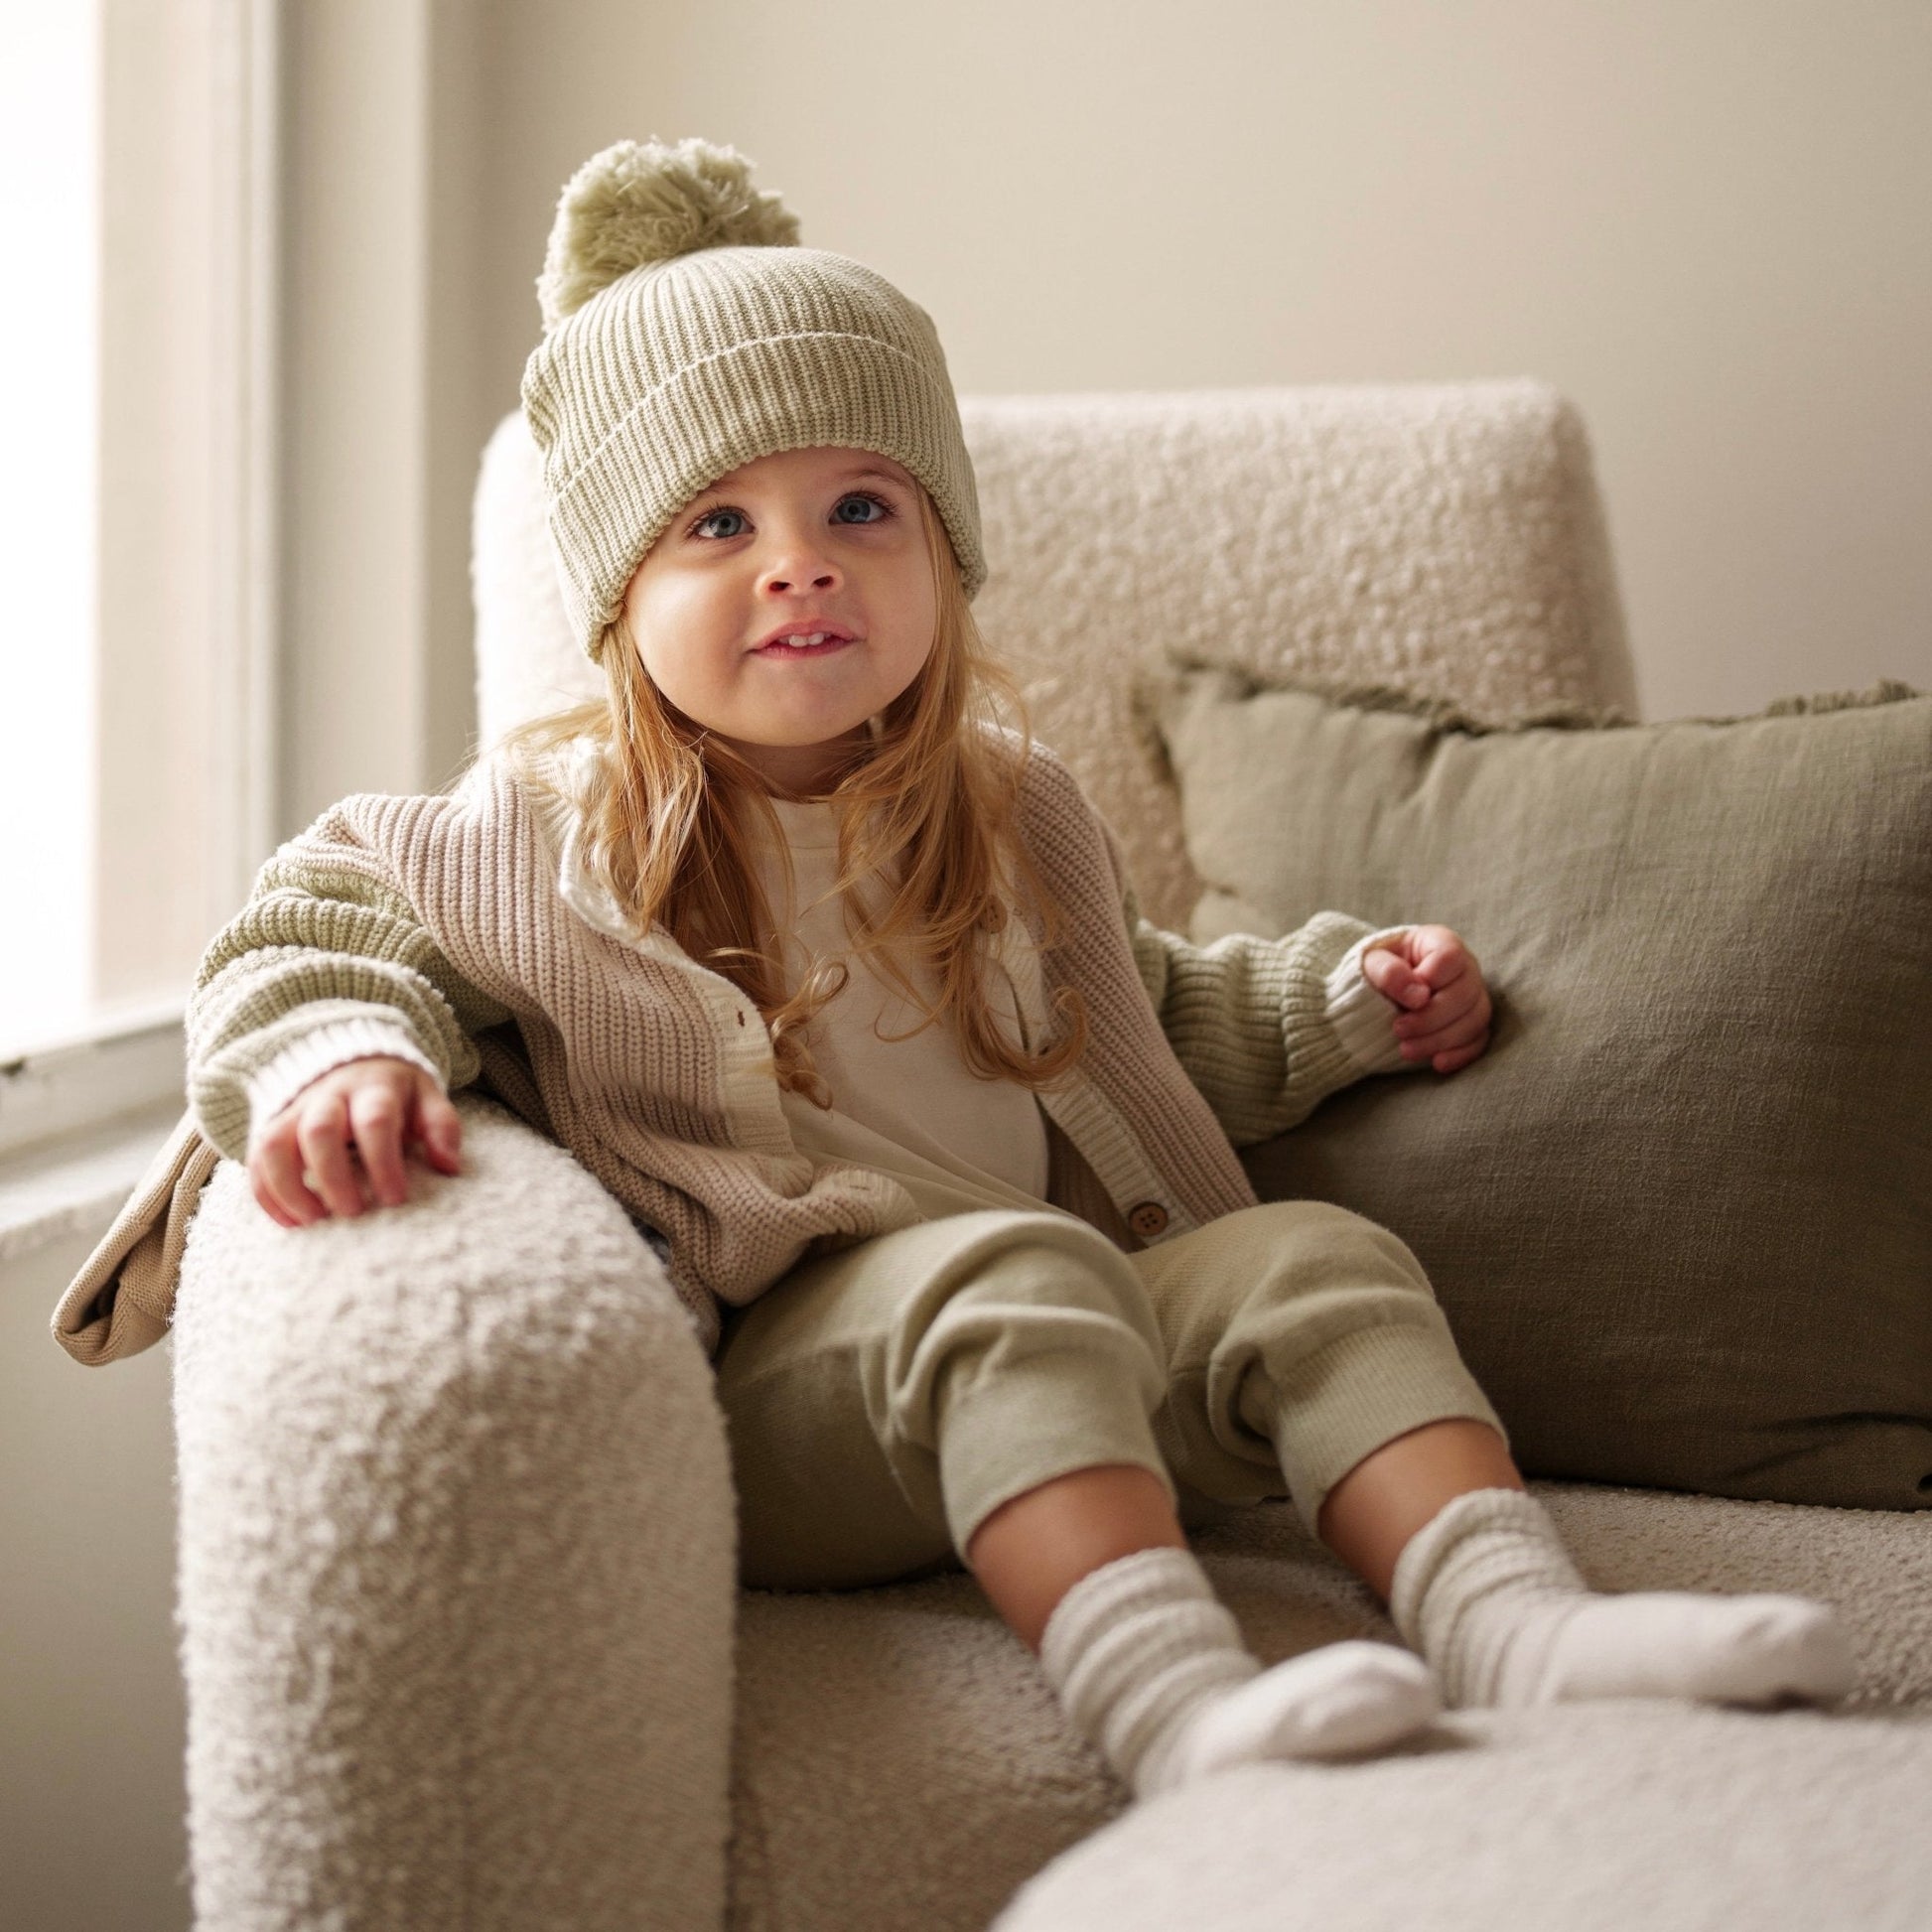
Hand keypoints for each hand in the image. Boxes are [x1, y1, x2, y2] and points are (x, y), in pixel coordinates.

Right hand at [248, 1055, 462, 1226]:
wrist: (352, 1061)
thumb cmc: (395, 1094)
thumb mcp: (427, 1098)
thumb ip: (441, 1128)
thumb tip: (449, 1167)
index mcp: (374, 1088)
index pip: (375, 1120)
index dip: (383, 1161)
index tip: (395, 1199)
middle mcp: (329, 1096)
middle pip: (320, 1131)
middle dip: (333, 1177)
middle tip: (353, 1214)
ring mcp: (295, 1110)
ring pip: (276, 1143)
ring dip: (290, 1187)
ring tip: (315, 1221)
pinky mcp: (272, 1127)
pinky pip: (257, 1158)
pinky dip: (267, 1194)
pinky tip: (291, 1223)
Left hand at [1359, 926, 1492, 1073]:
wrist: (1382, 990)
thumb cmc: (1379, 969)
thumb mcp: (1372, 963)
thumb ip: (1389, 972)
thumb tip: (1418, 995)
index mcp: (1442, 943)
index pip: (1451, 957)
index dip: (1431, 979)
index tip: (1406, 999)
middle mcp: (1466, 967)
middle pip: (1465, 993)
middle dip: (1431, 1018)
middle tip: (1398, 1030)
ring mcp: (1474, 996)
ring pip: (1475, 1019)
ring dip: (1441, 1039)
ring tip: (1406, 1050)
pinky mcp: (1473, 1023)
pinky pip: (1479, 1040)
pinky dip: (1461, 1054)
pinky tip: (1437, 1063)